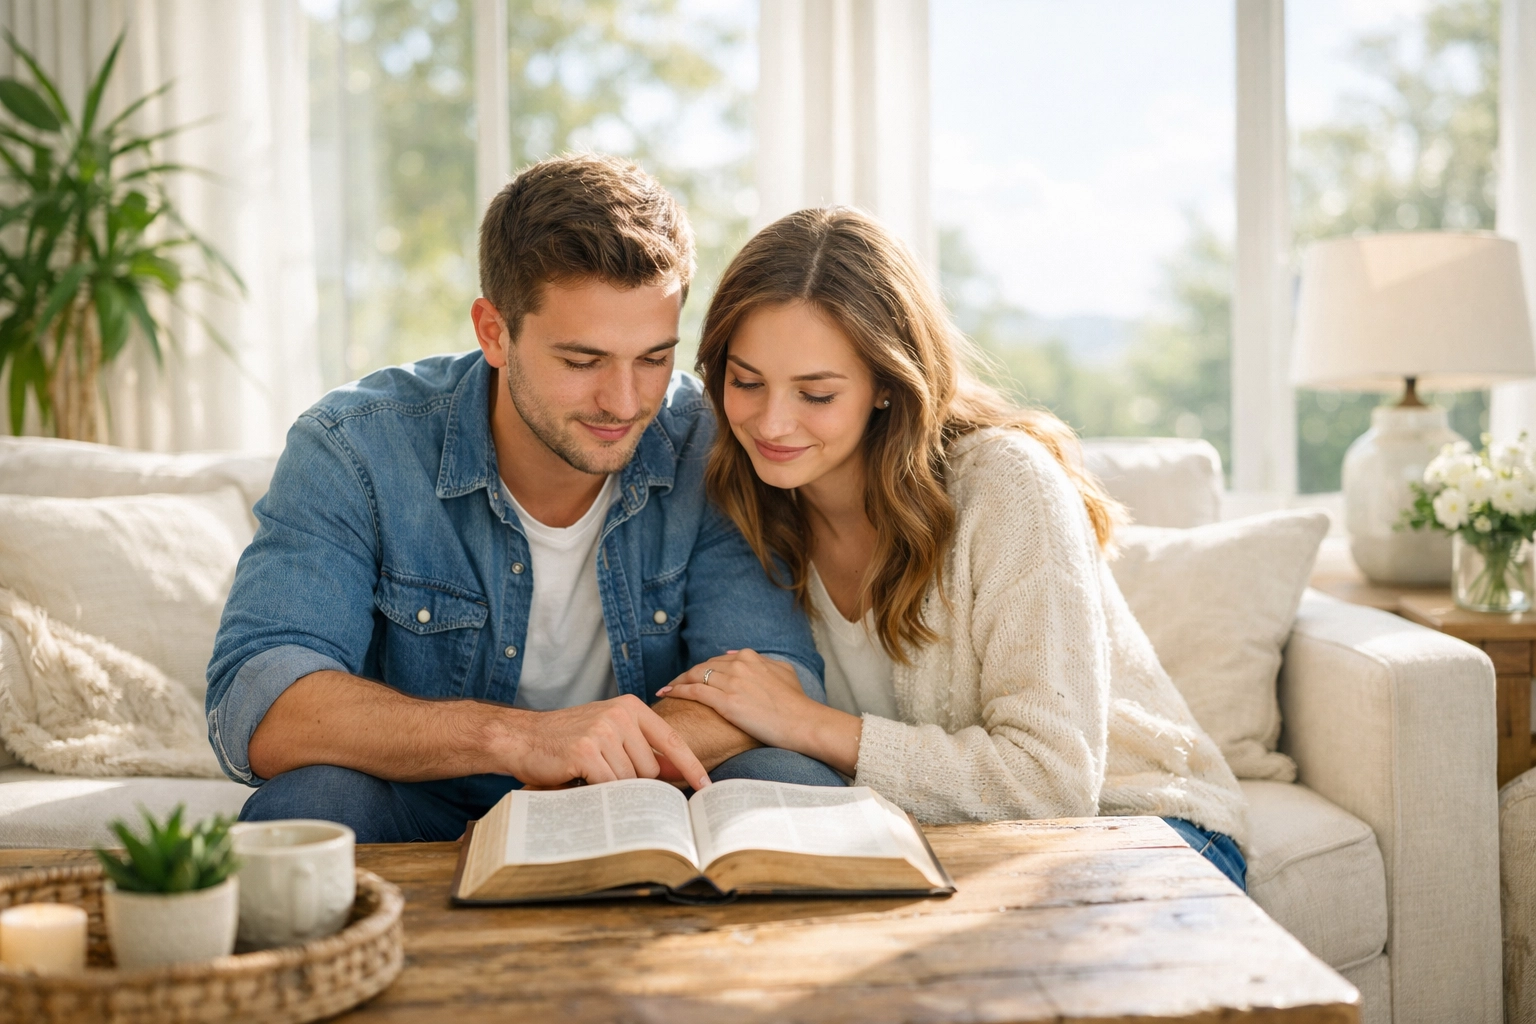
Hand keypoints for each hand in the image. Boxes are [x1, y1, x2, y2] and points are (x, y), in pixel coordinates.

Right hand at [496, 695, 709, 789]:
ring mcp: (603, 731)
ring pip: (631, 780)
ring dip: (613, 785)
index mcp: (631, 708)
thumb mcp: (610, 731)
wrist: (522, 737)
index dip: (691, 766)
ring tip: (589, 772)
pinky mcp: (586, 751)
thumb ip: (642, 748)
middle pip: (651, 769)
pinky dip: (597, 790)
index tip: (708, 787)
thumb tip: (679, 773)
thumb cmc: (568, 739)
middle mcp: (621, 715)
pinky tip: (580, 777)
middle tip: (604, 771)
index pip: (672, 741)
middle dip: (633, 781)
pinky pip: (609, 785)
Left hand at [657, 650, 820, 752]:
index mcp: (750, 657)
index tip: (693, 678)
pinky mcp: (726, 701)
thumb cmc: (796, 704)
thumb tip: (740, 655)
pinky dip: (678, 691)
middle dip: (686, 675)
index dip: (703, 669)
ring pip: (695, 677)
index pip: (718, 660)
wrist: (804, 722)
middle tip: (672, 684)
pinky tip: (668, 694)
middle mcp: (739, 665)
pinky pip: (695, 692)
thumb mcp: (784, 673)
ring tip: (665, 689)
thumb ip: (764, 662)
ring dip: (677, 682)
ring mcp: (732, 682)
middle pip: (703, 667)